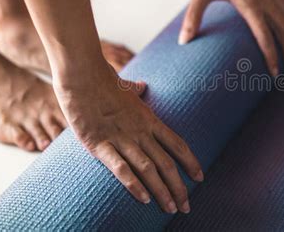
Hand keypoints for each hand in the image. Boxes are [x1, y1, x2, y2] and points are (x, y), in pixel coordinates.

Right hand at [53, 63, 202, 213]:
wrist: (83, 74)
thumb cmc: (104, 81)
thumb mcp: (126, 87)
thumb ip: (137, 90)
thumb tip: (143, 86)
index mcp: (149, 119)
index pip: (177, 144)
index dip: (191, 162)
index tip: (200, 178)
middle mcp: (141, 131)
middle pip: (167, 163)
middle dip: (179, 187)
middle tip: (186, 207)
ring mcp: (122, 138)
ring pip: (149, 169)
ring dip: (162, 191)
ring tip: (171, 209)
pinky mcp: (100, 144)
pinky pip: (121, 168)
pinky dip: (134, 185)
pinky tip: (144, 199)